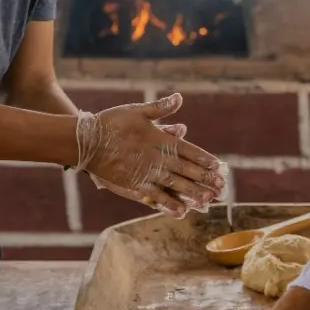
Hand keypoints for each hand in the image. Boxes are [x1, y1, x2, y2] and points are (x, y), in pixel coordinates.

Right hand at [76, 94, 225, 211]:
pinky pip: (156, 198)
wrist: (87, 141)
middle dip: (206, 180)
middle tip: (222, 189)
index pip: (190, 151)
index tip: (219, 167)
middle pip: (187, 171)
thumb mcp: (138, 111)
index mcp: (161, 140)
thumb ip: (161, 108)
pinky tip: (181, 212)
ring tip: (208, 201)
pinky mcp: (134, 186)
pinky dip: (169, 204)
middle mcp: (158, 159)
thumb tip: (180, 98)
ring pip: (176, 186)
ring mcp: (147, 174)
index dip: (205, 160)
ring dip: (193, 194)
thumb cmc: (112, 122)